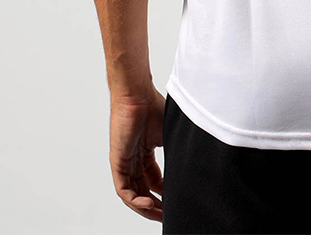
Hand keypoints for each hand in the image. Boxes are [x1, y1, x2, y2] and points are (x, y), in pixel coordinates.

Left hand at [109, 87, 164, 221]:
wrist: (138, 94)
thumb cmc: (154, 106)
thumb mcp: (170, 135)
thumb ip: (176, 152)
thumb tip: (193, 167)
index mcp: (146, 152)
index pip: (154, 181)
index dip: (164, 194)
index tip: (175, 203)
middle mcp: (134, 159)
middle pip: (143, 191)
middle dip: (156, 206)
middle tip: (168, 216)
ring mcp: (125, 162)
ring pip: (132, 194)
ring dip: (146, 208)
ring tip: (160, 214)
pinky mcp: (117, 162)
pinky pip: (123, 190)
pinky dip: (135, 201)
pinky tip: (149, 204)